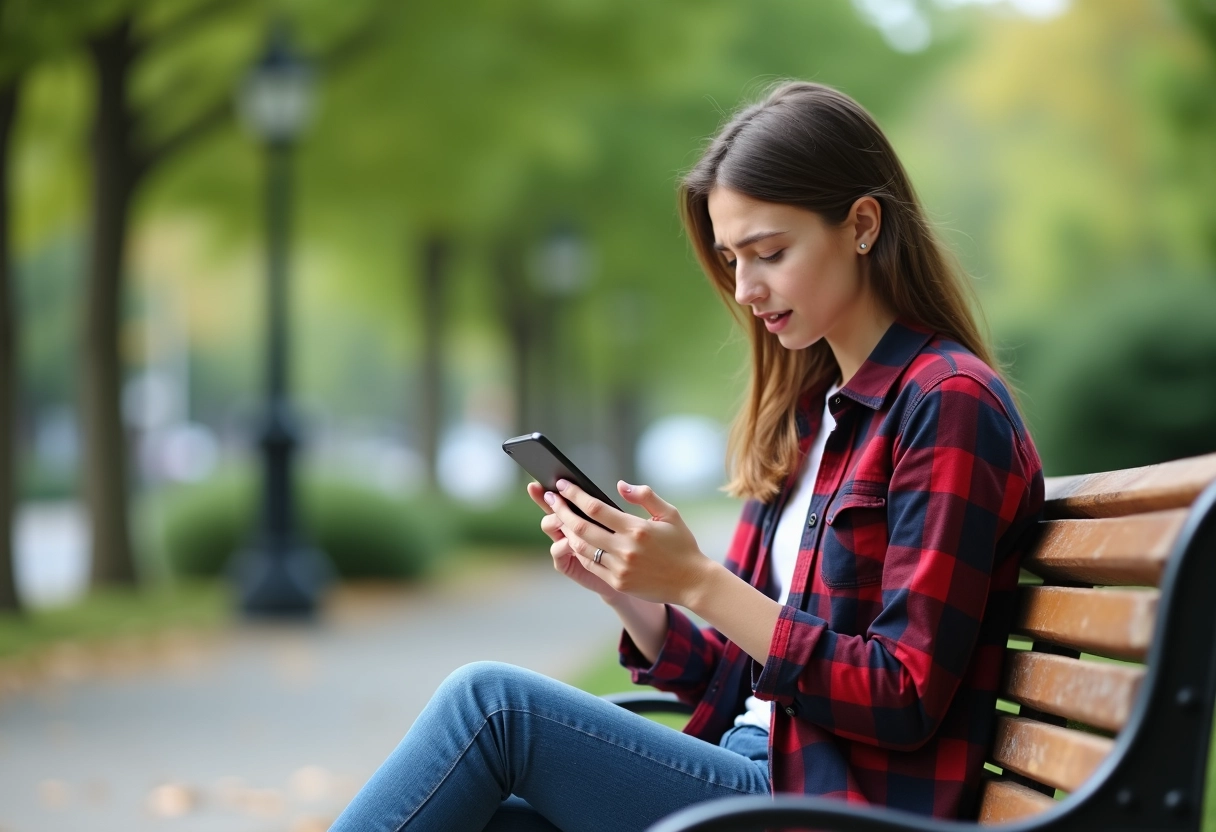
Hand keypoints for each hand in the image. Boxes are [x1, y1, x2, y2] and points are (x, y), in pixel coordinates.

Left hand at [543, 478, 711, 606]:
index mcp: (636, 528)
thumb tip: (619, 486)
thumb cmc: (682, 545)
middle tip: (550, 499)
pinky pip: (590, 564)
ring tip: (560, 518)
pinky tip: (574, 539)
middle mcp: (625, 549)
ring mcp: (619, 568)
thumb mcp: (669, 514)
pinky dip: (579, 550)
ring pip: (581, 547)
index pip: (596, 508)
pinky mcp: (618, 582)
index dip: (575, 495)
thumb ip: (644, 496)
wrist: (691, 582)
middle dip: (561, 511)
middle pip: (581, 527)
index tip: (562, 486)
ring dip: (566, 531)